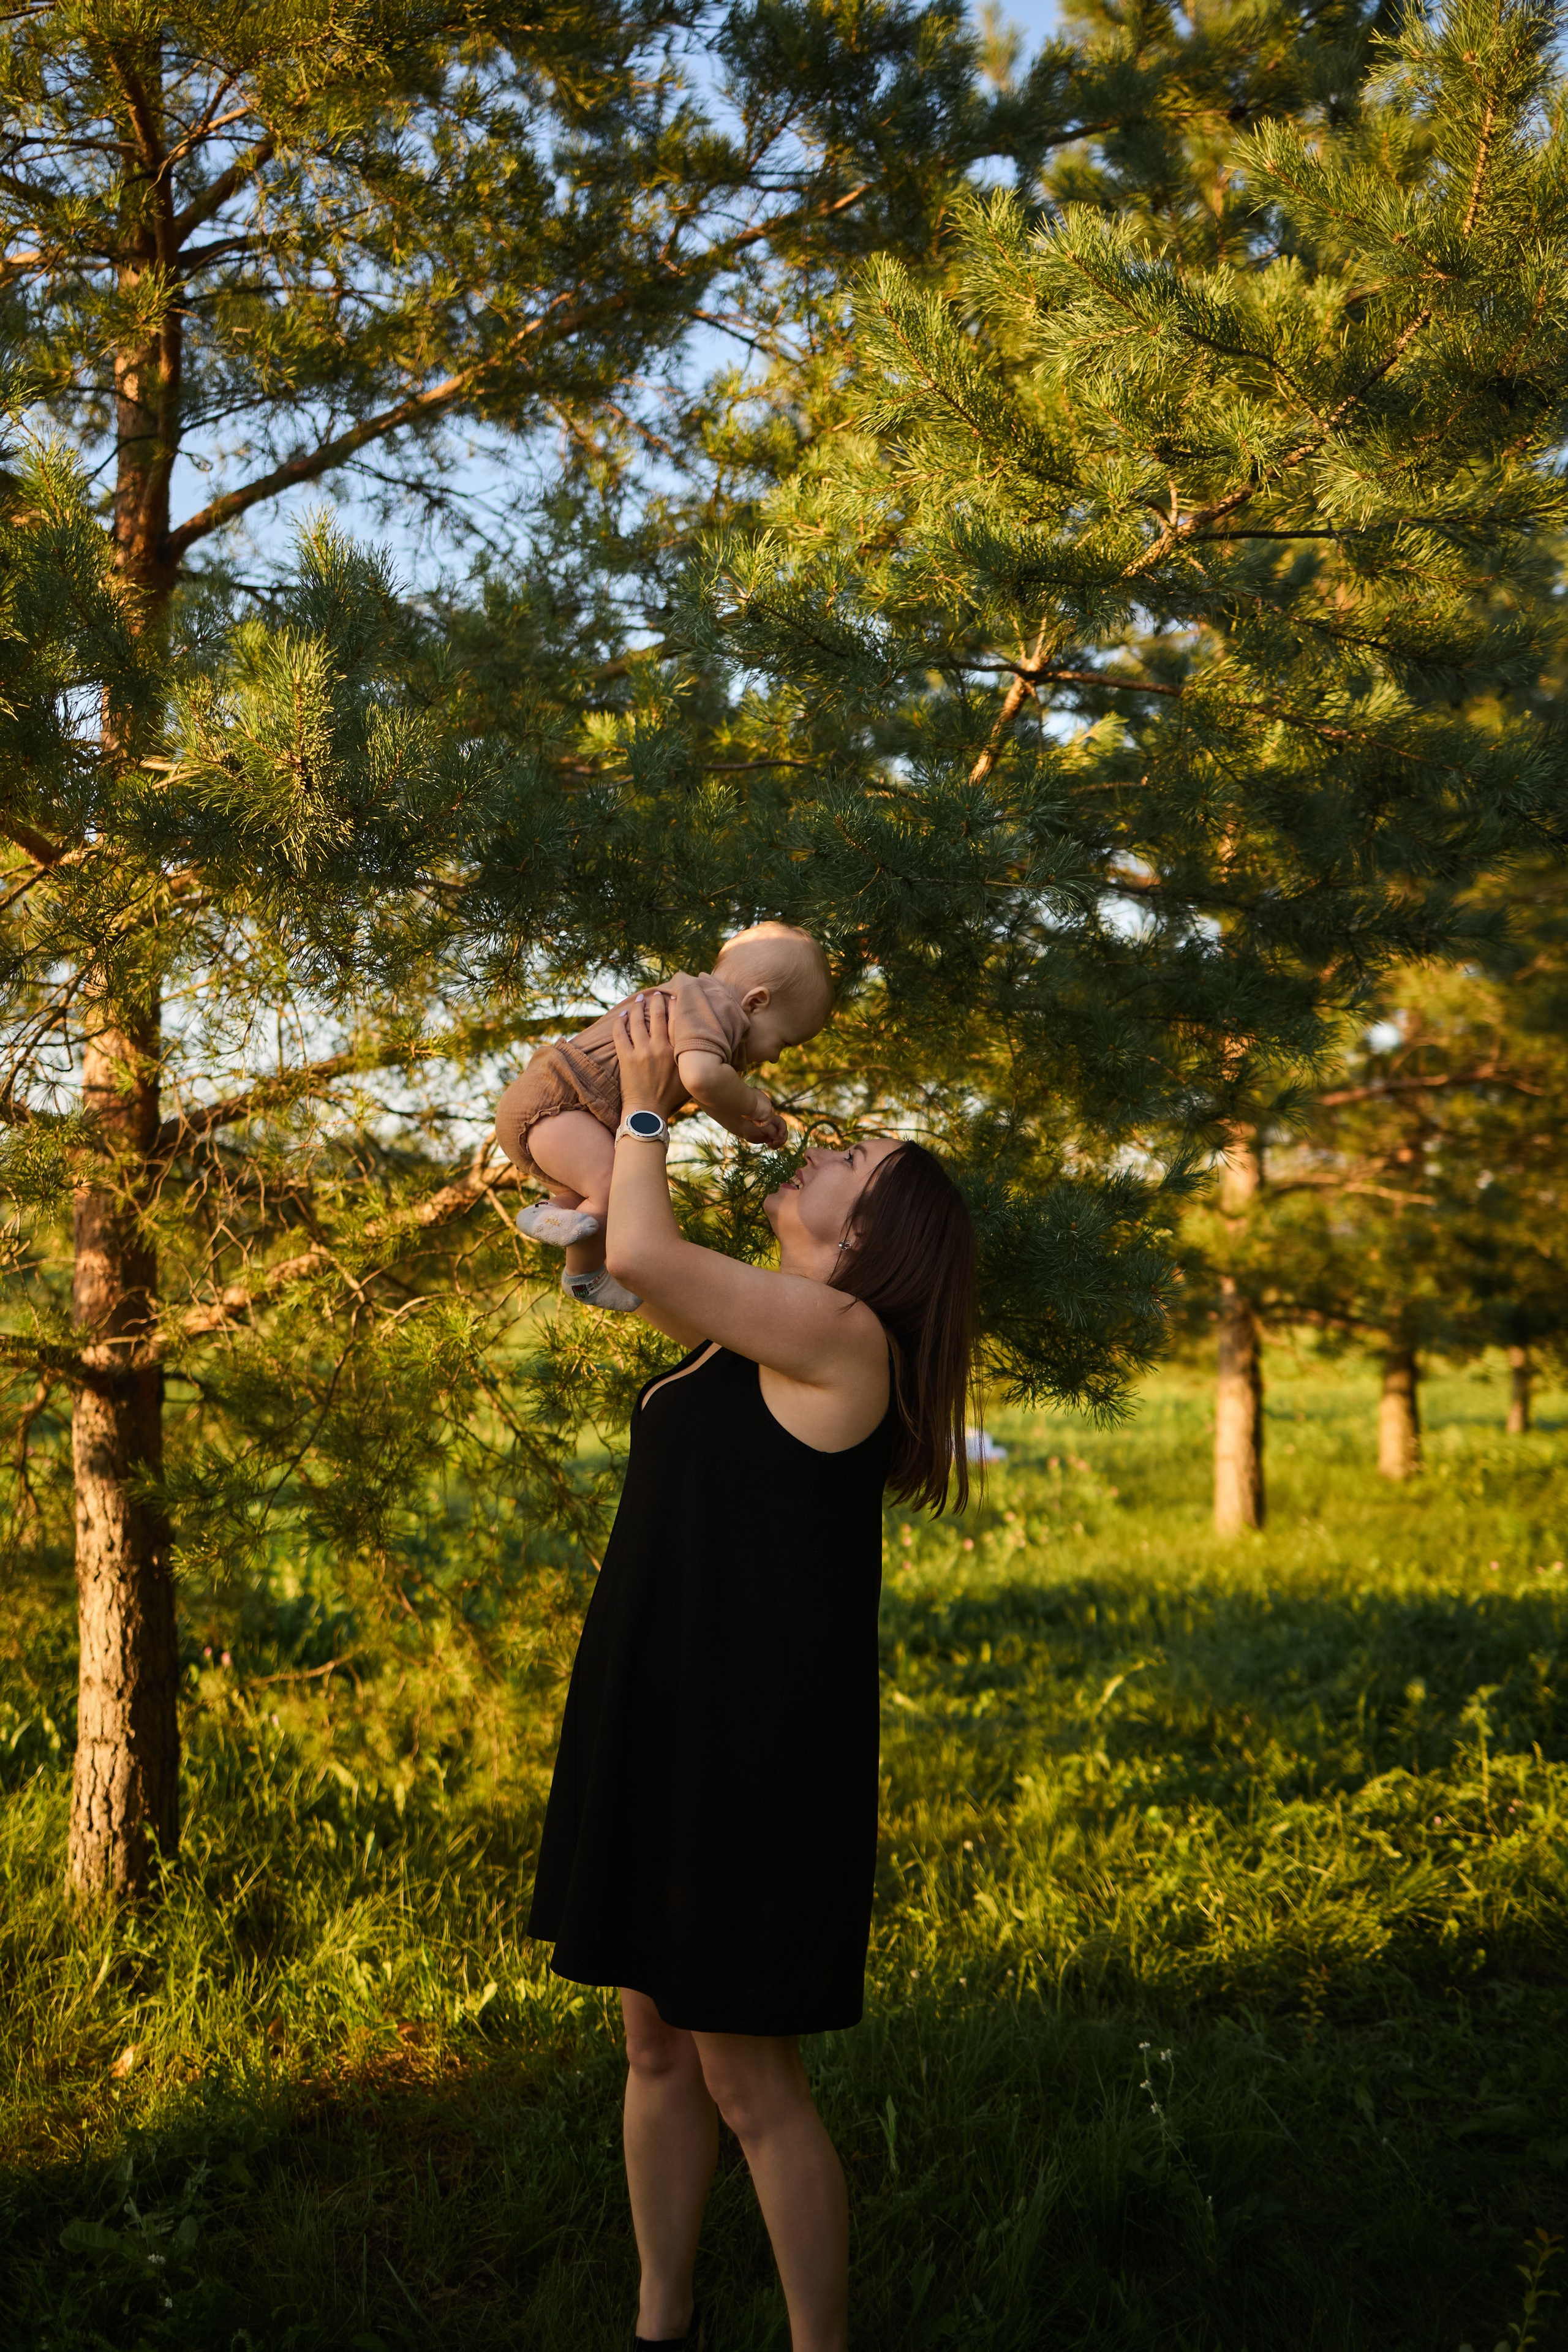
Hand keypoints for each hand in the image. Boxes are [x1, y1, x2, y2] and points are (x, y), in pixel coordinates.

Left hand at [612, 988, 685, 1117]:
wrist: (648, 1111)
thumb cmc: (670, 1096)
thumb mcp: (687, 1076)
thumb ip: (689, 1058)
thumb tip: (697, 1045)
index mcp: (677, 1051)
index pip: (677, 1020)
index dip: (675, 1005)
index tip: (674, 997)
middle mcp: (660, 1047)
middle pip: (658, 1015)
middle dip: (657, 1000)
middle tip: (656, 993)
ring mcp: (642, 1051)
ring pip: (638, 1021)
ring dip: (638, 1007)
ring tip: (639, 999)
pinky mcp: (626, 1057)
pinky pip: (620, 1033)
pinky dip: (620, 1022)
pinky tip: (621, 1016)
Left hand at [735, 1108, 787, 1147]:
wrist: (743, 1128)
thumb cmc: (751, 1126)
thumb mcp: (762, 1128)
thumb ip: (771, 1131)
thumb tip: (779, 1137)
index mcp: (773, 1120)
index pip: (782, 1124)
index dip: (783, 1131)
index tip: (778, 1138)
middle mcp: (774, 1126)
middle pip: (783, 1132)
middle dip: (781, 1139)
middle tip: (774, 1143)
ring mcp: (772, 1132)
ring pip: (780, 1138)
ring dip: (778, 1143)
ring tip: (770, 1144)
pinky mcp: (769, 1138)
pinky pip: (776, 1142)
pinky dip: (775, 1145)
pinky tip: (769, 1145)